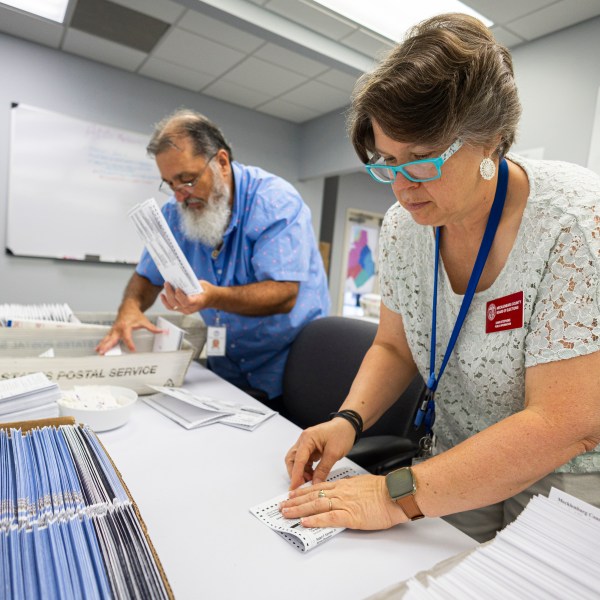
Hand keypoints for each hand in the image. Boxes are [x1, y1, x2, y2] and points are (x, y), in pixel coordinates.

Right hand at [95, 305, 162, 353]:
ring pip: (107, 339)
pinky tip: (97, 349)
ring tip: (99, 352)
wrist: (128, 306)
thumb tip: (162, 331)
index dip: (130, 343)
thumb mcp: (144, 321)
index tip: (133, 349)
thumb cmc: (135, 314)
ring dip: (103, 345)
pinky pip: (106, 338)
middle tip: (104, 352)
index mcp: (126, 326)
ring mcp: (114, 329)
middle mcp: (118, 328)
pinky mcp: (112, 331)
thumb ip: (152, 328)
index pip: (128, 337)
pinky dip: (102, 343)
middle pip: (113, 339)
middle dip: (108, 346)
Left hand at [160, 281, 211, 313]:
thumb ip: (192, 283)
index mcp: (198, 302)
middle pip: (176, 303)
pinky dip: (165, 301)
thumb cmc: (206, 290)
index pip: (187, 302)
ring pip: (172, 305)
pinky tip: (162, 295)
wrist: (210, 299)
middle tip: (167, 283)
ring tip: (166, 285)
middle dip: (170, 292)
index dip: (180, 296)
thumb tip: (179, 278)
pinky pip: (171, 307)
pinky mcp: (181, 309)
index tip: (177, 288)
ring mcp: (185, 310)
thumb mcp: (202, 285)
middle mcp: (191, 308)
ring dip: (167, 295)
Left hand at [279, 474, 407, 529]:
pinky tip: (305, 522)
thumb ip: (350, 486)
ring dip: (299, 510)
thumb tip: (344, 489)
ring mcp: (344, 503)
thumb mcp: (362, 483)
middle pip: (312, 496)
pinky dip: (316, 520)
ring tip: (287, 513)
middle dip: (295, 501)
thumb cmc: (384, 490)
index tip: (292, 495)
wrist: (396, 494)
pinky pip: (329, 518)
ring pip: (316, 505)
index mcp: (344, 484)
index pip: (318, 487)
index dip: (303, 492)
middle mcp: (340, 492)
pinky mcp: (351, 516)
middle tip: (282, 506)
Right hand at [285, 419, 355, 489]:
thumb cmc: (342, 434)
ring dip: (301, 472)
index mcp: (307, 438)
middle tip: (301, 486)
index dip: (295, 475)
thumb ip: (323, 469)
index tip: (294, 488)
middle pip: (292, 459)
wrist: (348, 425)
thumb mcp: (334, 453)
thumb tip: (315, 483)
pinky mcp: (311, 448)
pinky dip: (307, 470)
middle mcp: (304, 440)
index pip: (298, 459)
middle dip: (295, 473)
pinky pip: (304, 461)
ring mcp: (306, 444)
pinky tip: (313, 476)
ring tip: (310, 481)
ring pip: (297, 461)